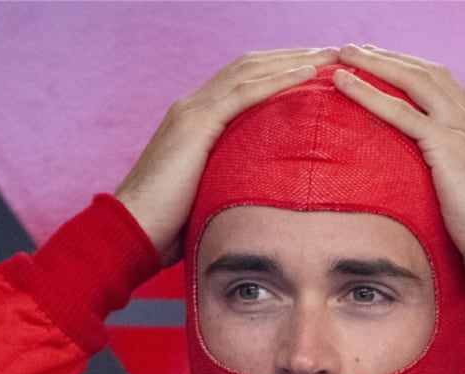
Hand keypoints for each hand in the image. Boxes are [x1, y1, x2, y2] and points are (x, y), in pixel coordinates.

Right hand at [115, 48, 339, 265]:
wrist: (132, 230)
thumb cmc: (168, 225)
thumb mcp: (208, 194)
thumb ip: (232, 181)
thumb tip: (264, 196)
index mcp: (195, 119)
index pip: (244, 81)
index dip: (280, 71)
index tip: (317, 71)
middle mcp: (192, 105)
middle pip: (250, 66)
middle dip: (292, 56)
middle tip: (332, 52)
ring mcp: (192, 110)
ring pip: (250, 70)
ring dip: (293, 60)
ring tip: (330, 55)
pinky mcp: (195, 124)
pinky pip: (244, 92)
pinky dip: (278, 79)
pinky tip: (307, 74)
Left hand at [334, 45, 464, 290]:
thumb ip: (461, 185)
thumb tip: (439, 196)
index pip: (448, 90)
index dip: (416, 75)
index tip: (388, 69)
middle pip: (431, 74)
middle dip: (393, 58)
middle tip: (359, 50)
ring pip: (415, 82)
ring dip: (377, 63)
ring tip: (345, 55)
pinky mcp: (449, 147)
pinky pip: (401, 112)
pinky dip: (369, 93)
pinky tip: (345, 84)